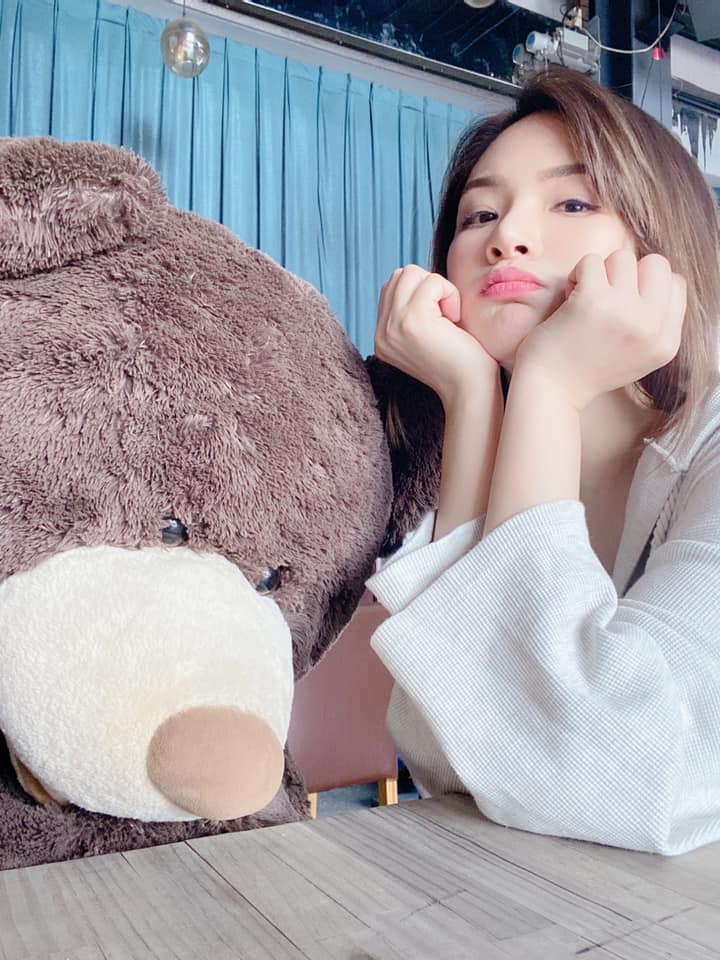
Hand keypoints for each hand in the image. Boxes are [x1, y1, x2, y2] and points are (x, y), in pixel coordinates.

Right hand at [375, 264, 497, 408]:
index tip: (439, 320)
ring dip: (438, 288)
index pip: (391, 289)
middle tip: (446, 315)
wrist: (470, 390)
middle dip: (428, 286)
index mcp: (382, 338)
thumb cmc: (461, 361)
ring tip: (450, 317)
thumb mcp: (427, 333)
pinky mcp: (411, 321)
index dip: (422, 293)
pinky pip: (431, 281)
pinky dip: (449, 293)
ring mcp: (392, 327)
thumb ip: (412, 309)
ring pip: (410, 273)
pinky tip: (455, 319)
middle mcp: (381, 334)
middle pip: (398, 276)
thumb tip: (412, 274)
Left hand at [515, 250, 685, 410]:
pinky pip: (592, 260)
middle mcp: (651, 328)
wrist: (551, 392)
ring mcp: (625, 312)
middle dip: (627, 273)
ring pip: (623, 257)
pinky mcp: (594, 301)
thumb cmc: (586, 370)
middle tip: (605, 297)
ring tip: (584, 299)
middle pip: (657, 264)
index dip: (646, 285)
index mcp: (666, 343)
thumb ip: (654, 324)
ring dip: (600, 272)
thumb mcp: (638, 357)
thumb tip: (656, 278)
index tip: (623, 304)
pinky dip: (577, 274)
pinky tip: (569, 298)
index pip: (676, 284)